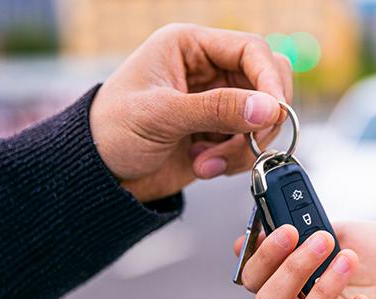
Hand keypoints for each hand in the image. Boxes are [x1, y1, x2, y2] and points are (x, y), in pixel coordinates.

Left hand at [89, 24, 292, 201]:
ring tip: (207, 162)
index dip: (270, 80)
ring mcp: (217, 103)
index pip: (250, 50)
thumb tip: (269, 108)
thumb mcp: (161, 115)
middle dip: (261, 118)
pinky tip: (204, 166)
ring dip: (244, 146)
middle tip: (249, 143)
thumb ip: (216, 109)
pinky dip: (236, 160)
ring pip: (263, 118)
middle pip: (267, 83)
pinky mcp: (220, 133)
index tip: (275, 113)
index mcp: (190, 46)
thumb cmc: (112, 131)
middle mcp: (209, 70)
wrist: (99, 175)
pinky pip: (251, 143)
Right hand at [233, 221, 375, 298]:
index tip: (282, 231)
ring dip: (322, 292)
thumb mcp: (346, 232)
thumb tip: (269, 223)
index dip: (260, 257)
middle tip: (319, 241)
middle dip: (289, 270)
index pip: (257, 279)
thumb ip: (308, 228)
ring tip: (349, 261)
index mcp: (297, 282)